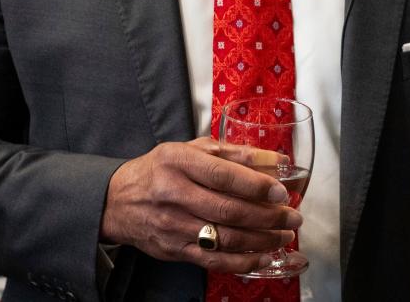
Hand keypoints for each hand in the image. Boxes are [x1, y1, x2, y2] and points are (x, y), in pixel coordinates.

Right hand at [99, 138, 300, 273]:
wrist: (117, 202)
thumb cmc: (159, 170)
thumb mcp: (189, 149)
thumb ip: (230, 152)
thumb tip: (271, 158)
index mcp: (179, 162)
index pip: (223, 175)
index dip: (256, 185)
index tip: (280, 191)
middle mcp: (175, 195)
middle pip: (229, 210)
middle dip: (268, 216)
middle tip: (292, 216)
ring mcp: (174, 226)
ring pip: (225, 238)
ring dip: (262, 239)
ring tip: (285, 235)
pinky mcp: (175, 250)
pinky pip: (214, 260)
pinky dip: (242, 260)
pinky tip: (263, 255)